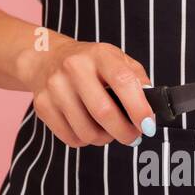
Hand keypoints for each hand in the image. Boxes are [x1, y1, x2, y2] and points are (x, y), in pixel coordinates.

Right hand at [17, 39, 153, 147]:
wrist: (47, 58)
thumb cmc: (90, 64)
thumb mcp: (117, 60)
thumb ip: (137, 80)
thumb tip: (151, 105)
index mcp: (99, 55)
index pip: (122, 81)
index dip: (138, 107)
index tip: (148, 125)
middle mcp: (74, 67)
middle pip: (103, 112)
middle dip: (124, 132)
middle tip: (133, 136)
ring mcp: (55, 87)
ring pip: (87, 131)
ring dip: (104, 139)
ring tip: (108, 130)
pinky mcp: (43, 105)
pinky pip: (71, 138)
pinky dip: (85, 140)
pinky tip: (89, 127)